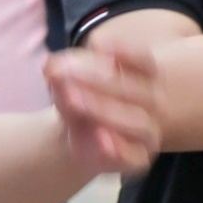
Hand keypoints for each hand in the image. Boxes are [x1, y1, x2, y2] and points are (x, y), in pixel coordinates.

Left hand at [43, 40, 161, 177]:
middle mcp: (151, 104)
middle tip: (64, 76)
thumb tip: (51, 67)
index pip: (144, 61)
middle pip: (136, 90)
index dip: (125, 52)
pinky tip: (100, 138)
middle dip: (99, 81)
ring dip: (104, 110)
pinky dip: (118, 148)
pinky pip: (135, 156)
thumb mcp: (66, 82)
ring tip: (72, 100)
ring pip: (138, 122)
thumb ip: (61, 73)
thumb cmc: (78, 97)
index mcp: (142, 78)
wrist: (74, 135)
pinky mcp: (138, 158)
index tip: (96, 44)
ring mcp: (148, 133)